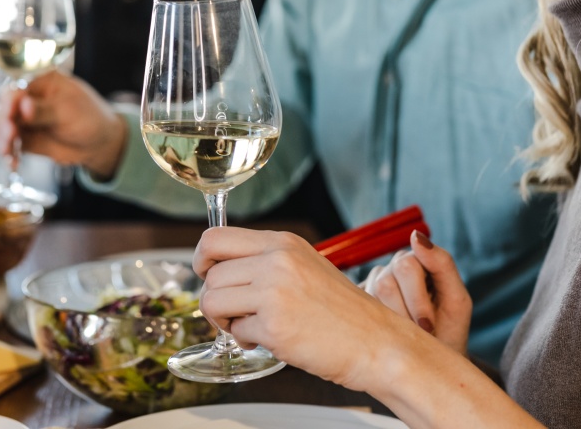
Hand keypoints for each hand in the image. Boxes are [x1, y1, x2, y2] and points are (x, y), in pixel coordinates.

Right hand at [0, 70, 128, 179]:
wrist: (97, 143)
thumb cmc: (89, 118)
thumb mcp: (69, 111)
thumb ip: (44, 110)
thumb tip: (23, 105)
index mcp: (40, 81)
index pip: (16, 87)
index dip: (9, 101)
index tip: (9, 115)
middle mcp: (27, 97)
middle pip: (2, 106)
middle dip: (2, 122)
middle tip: (10, 136)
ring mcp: (23, 117)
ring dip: (0, 138)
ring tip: (9, 151)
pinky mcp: (23, 136)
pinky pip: (7, 143)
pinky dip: (7, 152)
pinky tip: (13, 162)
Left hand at [194, 227, 425, 391]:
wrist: (378, 343)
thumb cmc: (344, 312)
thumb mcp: (306, 266)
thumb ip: (267, 261)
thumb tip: (222, 268)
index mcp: (283, 242)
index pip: (216, 237)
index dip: (202, 258)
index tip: (205, 273)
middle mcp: (276, 261)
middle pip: (210, 273)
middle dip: (214, 297)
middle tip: (232, 312)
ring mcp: (274, 292)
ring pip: (212, 301)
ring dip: (225, 320)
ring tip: (249, 327)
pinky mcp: (274, 326)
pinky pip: (236, 332)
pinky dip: (246, 341)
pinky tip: (270, 340)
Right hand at [362, 231, 471, 355]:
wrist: (431, 363)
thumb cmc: (448, 332)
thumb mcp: (456, 300)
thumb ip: (442, 263)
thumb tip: (415, 235)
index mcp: (417, 261)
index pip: (406, 266)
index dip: (417, 301)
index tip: (428, 326)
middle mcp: (392, 268)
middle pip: (386, 282)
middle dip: (405, 313)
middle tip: (418, 334)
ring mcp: (372, 283)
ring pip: (372, 297)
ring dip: (393, 323)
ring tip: (408, 334)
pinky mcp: (357, 300)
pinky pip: (358, 310)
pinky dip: (378, 327)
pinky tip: (390, 334)